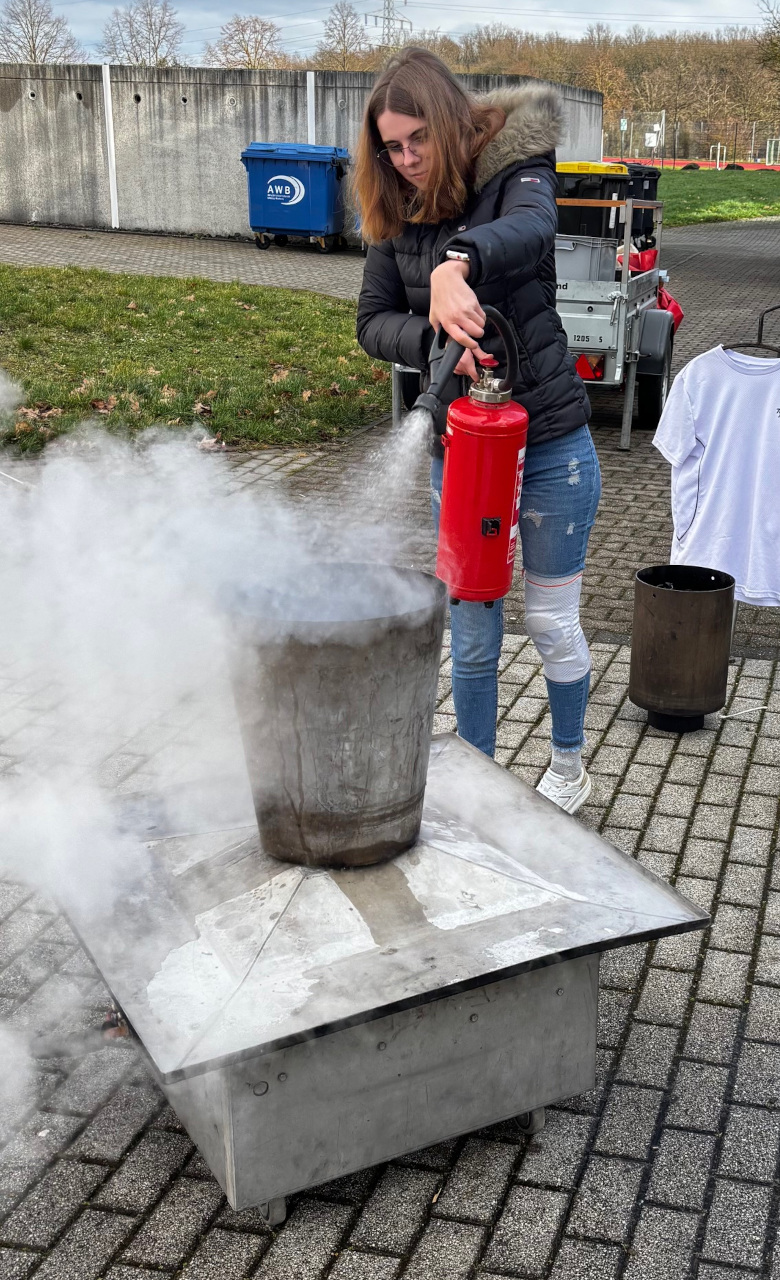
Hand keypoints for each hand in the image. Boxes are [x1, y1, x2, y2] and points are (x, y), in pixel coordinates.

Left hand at [429, 261, 488, 379]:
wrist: (446, 279)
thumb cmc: (439, 298)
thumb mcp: (434, 316)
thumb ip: (439, 330)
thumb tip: (445, 344)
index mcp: (447, 322)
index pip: (461, 338)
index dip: (469, 344)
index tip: (473, 345)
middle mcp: (458, 316)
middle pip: (476, 332)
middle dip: (478, 335)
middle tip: (475, 332)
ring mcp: (467, 309)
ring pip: (481, 325)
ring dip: (480, 326)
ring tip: (473, 322)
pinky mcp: (474, 302)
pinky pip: (483, 315)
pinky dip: (481, 317)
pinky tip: (474, 313)